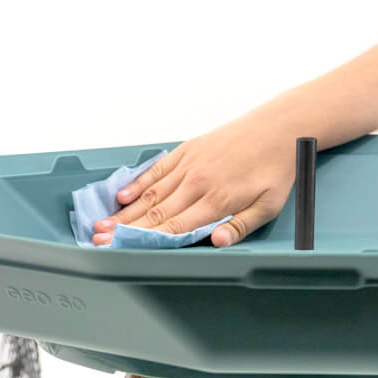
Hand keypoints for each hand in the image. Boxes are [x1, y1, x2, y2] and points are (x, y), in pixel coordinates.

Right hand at [92, 106, 296, 247]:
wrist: (279, 127)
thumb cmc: (275, 169)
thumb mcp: (268, 206)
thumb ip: (240, 227)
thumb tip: (216, 241)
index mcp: (216, 201)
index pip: (173, 228)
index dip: (144, 240)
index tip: (120, 249)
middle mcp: (197, 182)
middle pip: (154, 212)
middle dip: (124, 229)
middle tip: (98, 241)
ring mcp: (189, 164)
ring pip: (151, 193)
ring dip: (124, 212)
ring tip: (102, 224)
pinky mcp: (188, 150)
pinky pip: (157, 170)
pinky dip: (138, 184)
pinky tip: (123, 197)